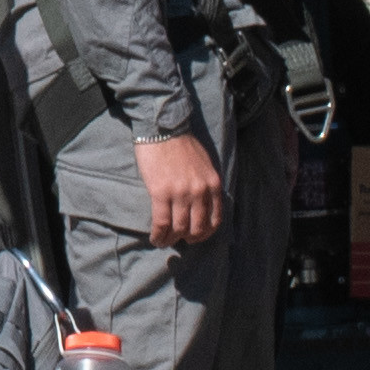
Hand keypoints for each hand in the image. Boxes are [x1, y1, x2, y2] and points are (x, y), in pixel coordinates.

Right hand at [133, 132, 225, 247]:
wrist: (164, 128)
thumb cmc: (183, 145)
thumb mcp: (205, 166)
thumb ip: (206, 185)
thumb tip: (202, 207)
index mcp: (213, 184)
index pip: (215, 219)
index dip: (205, 233)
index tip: (195, 236)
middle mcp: (200, 192)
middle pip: (197, 227)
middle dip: (188, 238)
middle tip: (179, 240)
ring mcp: (180, 193)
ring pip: (179, 228)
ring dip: (170, 239)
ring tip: (163, 241)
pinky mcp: (161, 193)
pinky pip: (162, 222)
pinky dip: (158, 235)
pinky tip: (155, 238)